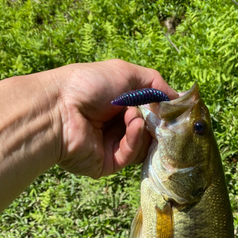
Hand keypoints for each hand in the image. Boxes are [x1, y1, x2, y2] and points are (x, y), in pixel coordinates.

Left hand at [51, 59, 177, 177]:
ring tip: (132, 116)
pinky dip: (135, 139)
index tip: (174, 111)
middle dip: (157, 125)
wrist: (60, 109)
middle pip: (150, 133)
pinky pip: (131, 155)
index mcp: (117, 107)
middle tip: (163, 119)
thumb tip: (178, 98)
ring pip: (144, 146)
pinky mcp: (108, 164)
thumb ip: (154, 83)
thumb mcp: (126, 73)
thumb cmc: (89, 85)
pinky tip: (132, 125)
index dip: (161, 113)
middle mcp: (115, 128)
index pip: (148, 114)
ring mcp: (111, 147)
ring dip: (143, 129)